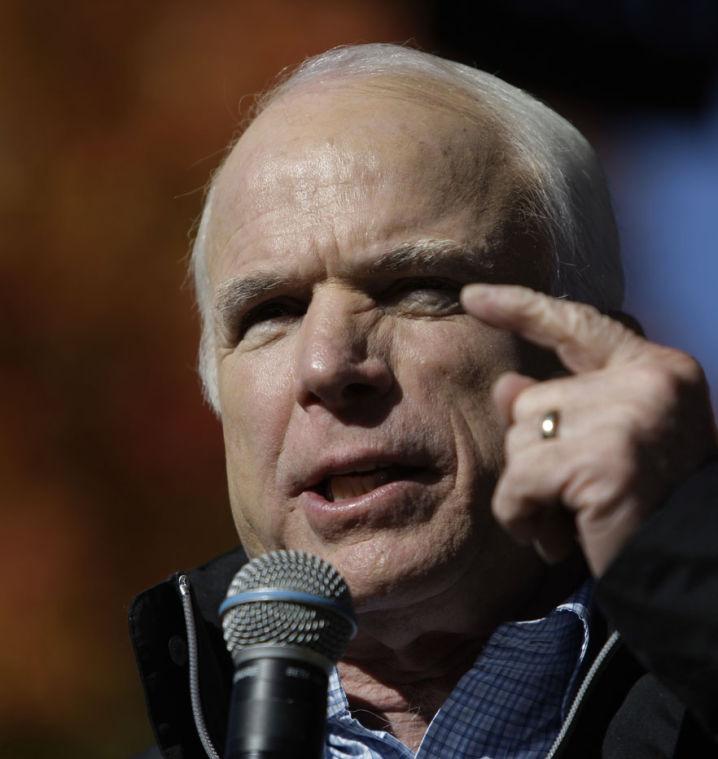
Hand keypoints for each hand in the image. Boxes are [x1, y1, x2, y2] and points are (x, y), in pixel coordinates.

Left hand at [461, 284, 716, 575]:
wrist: (695, 576)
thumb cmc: (648, 511)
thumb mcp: (604, 448)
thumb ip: (558, 409)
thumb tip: (506, 386)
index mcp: (658, 371)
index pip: (577, 325)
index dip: (521, 309)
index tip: (472, 296)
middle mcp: (648, 382)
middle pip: (533, 399)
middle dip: (536, 454)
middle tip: (577, 498)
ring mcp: (628, 417)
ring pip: (520, 438)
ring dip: (530, 489)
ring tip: (573, 519)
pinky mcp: (602, 461)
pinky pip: (519, 481)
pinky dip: (522, 515)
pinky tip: (559, 538)